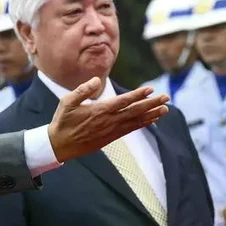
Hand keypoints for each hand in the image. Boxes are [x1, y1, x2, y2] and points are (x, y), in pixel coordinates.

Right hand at [48, 77, 168, 162]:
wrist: (60, 145)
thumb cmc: (63, 121)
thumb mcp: (67, 101)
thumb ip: (83, 90)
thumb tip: (98, 80)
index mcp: (99, 110)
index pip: (123, 101)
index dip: (138, 95)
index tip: (150, 89)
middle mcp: (108, 121)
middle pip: (135, 111)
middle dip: (151, 104)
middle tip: (166, 97)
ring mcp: (111, 130)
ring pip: (135, 121)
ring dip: (151, 114)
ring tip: (165, 109)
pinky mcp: (111, 138)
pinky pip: (130, 129)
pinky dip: (142, 124)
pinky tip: (152, 120)